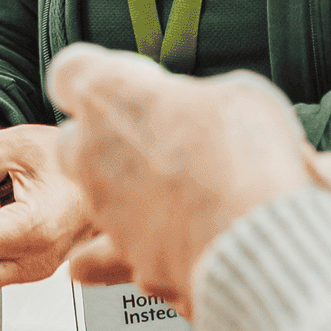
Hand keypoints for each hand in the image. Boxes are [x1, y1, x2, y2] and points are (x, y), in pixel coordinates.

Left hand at [42, 47, 318, 307]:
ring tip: (179, 193)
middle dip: (107, 138)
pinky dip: (132, 250)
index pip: (70, 72)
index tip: (131, 82)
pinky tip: (157, 244)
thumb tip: (196, 110)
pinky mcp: (126, 257)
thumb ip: (195, 99)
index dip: (100, 76)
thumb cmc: (247, 158)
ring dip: (126, 192)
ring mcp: (105, 210)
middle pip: (75, 139)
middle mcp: (92, 153)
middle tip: (157, 138)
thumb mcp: (236, 94)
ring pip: (95, 196)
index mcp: (109, 95)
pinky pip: (108, 257)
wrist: (260, 239)